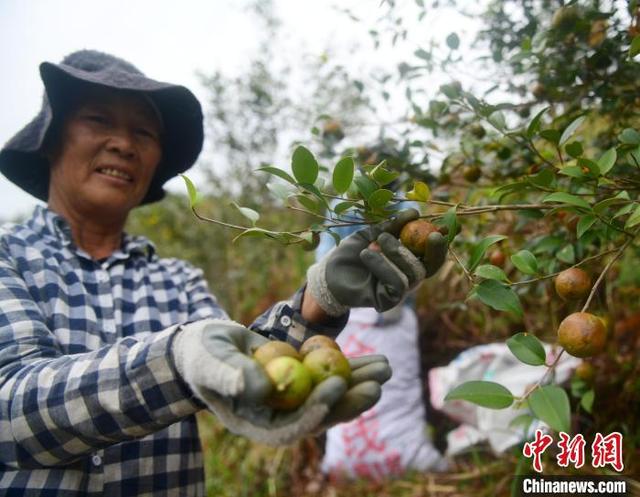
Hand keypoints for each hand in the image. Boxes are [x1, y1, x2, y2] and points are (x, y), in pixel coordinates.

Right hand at [172, 319, 390, 444]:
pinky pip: (329, 378)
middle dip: (350, 401)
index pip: (290, 427)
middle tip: (376, 384)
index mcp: (255, 423)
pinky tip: (376, 360)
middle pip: (321, 416)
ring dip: (359, 384)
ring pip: (331, 398)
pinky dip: (352, 368)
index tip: (337, 386)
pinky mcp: (302, 382)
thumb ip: (229, 374)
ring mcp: (293, 401)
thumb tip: (261, 387)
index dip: (316, 410)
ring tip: (386, 367)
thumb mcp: (210, 362)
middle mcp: (279, 417)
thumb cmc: (202, 355)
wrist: (207, 348)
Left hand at [306, 209, 446, 315]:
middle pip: (431, 266)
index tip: (444, 228)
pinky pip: (396, 284)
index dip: (441, 243)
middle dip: (432, 249)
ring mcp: (399, 290)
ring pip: (413, 273)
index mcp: (408, 259)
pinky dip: (383, 265)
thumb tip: (415, 213)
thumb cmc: (353, 251)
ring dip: (397, 252)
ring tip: (377, 241)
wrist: (330, 270)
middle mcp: (408, 276)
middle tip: (431, 234)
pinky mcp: (387, 301)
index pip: (432, 254)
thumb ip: (393, 225)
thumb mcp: (372, 233)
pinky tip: (367, 254)